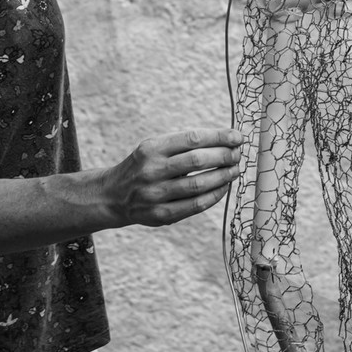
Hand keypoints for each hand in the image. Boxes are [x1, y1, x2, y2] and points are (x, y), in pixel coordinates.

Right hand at [103, 129, 245, 226]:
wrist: (113, 196)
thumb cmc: (145, 166)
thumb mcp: (155, 148)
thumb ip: (185, 144)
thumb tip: (227, 140)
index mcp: (151, 149)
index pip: (192, 139)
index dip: (219, 137)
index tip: (237, 136)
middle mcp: (151, 170)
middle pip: (197, 161)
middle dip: (224, 156)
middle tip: (238, 154)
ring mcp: (155, 195)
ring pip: (199, 185)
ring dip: (223, 176)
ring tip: (234, 170)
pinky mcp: (161, 215)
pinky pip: (196, 205)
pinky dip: (215, 195)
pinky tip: (224, 187)